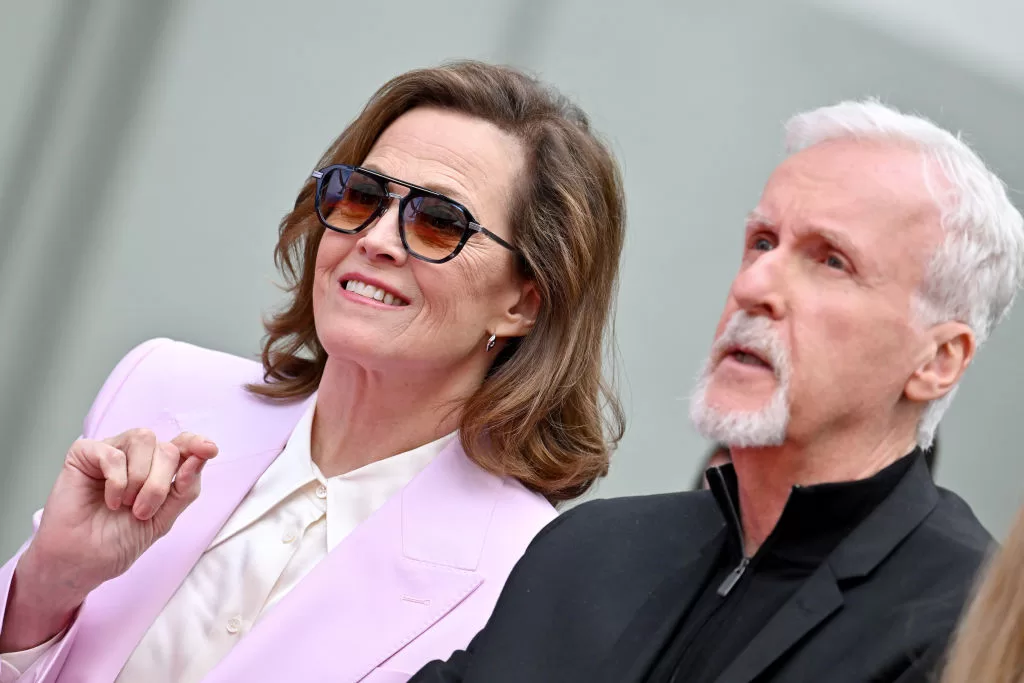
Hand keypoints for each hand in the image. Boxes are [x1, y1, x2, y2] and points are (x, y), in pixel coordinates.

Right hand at [0, 430, 217, 650]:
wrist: (81, 562)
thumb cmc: (117, 541)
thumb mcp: (164, 517)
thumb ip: (186, 487)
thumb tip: (204, 453)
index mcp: (157, 469)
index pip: (182, 444)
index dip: (196, 443)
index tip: (209, 450)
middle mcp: (136, 456)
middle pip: (166, 448)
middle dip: (160, 484)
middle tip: (141, 511)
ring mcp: (111, 451)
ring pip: (143, 440)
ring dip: (140, 479)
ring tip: (125, 504)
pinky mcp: (84, 453)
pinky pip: (113, 453)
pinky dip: (116, 480)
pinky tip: (109, 501)